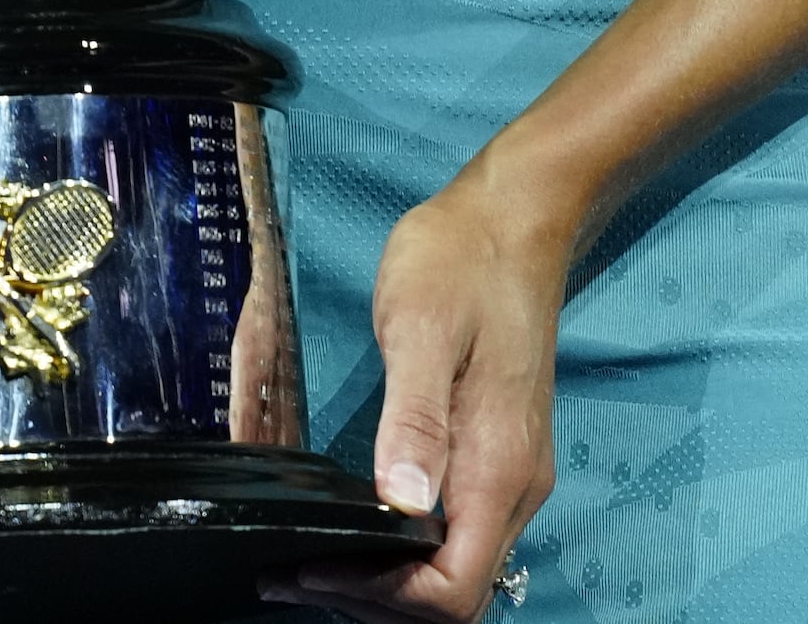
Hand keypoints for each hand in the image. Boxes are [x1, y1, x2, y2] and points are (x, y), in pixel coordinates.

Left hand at [269, 156, 570, 615]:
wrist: (514, 221)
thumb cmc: (460, 264)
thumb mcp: (421, 329)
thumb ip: (413, 418)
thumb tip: (399, 501)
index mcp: (498, 468)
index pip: (453, 588)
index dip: (382, 595)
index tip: (310, 564)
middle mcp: (515, 487)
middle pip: (456, 595)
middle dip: (376, 599)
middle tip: (293, 572)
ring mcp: (512, 473)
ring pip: (458, 571)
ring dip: (390, 585)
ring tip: (314, 561)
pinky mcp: (500, 455)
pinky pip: (459, 537)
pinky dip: (409, 555)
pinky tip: (361, 530)